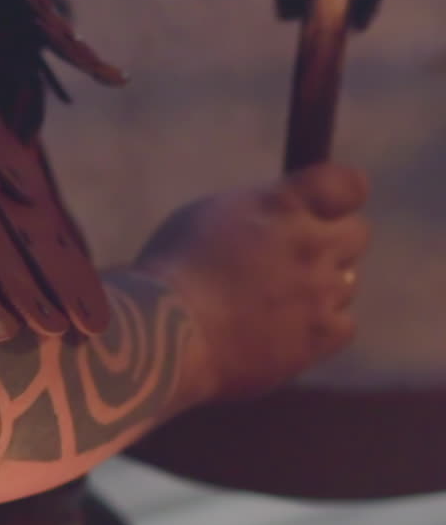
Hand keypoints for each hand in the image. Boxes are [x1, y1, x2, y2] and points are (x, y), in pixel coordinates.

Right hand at [136, 163, 368, 401]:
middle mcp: (310, 244)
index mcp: (282, 205)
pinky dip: (323, 327)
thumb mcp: (208, 214)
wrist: (167, 334)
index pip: (347, 185)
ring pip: (348, 282)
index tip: (327, 206)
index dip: (340, 196)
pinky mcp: (316, 338)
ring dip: (324, 287)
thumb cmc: (173, 272)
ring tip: (282, 301)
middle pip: (357, 235)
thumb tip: (279, 215)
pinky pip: (343, 326)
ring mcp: (318, 293)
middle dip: (333, 242)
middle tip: (298, 258)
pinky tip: (291, 330)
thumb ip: (257, 209)